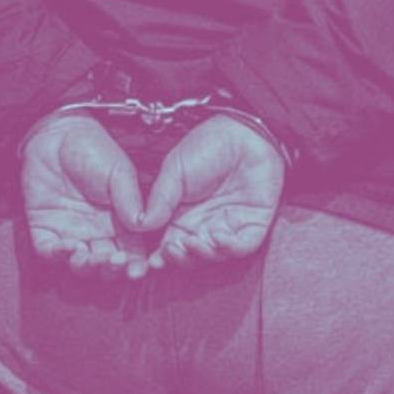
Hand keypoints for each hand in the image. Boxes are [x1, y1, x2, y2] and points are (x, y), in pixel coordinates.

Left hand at [19, 113, 152, 279]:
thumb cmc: (94, 150)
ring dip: (88, 267)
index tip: (139, 270)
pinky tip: (69, 247)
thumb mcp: (119, 172)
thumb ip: (130, 199)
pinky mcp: (44, 230)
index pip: (131, 252)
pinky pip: (50, 252)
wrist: (58, 135)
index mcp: (120, 223)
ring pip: (80, 264)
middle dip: (112, 270)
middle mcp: (96, 233)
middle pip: (106, 265)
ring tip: (92, 258)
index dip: (136, 265)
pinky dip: (59, 256)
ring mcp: (70, 233)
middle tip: (115, 263)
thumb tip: (143, 225)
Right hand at [143, 113, 286, 269]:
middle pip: (189, 257)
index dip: (159, 257)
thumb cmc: (207, 147)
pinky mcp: (252, 226)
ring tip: (190, 242)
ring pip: (213, 257)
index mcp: (182, 216)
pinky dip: (228, 248)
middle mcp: (204, 226)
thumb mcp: (174, 170)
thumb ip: (160, 199)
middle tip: (170, 250)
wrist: (243, 133)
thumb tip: (141, 225)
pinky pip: (241, 248)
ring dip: (200, 255)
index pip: (168, 245)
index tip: (150, 260)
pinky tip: (216, 237)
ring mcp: (229, 228)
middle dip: (178, 259)